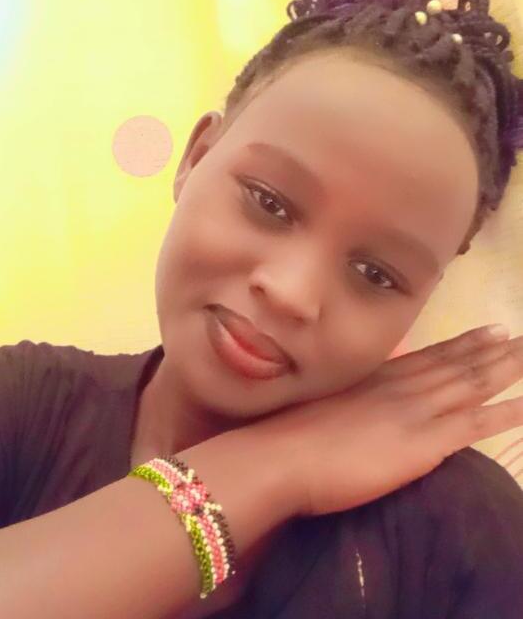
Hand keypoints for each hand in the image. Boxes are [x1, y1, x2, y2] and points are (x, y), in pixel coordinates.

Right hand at [249, 325, 522, 516]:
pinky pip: (474, 425)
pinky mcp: (425, 442)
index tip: (489, 330)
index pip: (432, 355)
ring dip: (506, 369)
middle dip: (495, 350)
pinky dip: (505, 413)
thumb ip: (352, 398)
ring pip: (472, 384)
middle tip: (520, 335)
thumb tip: (360, 400)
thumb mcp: (326, 402)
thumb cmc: (292, 433)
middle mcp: (404, 385)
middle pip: (458, 363)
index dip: (464, 343)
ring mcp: (417, 411)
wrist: (283, 454)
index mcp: (380, 376)